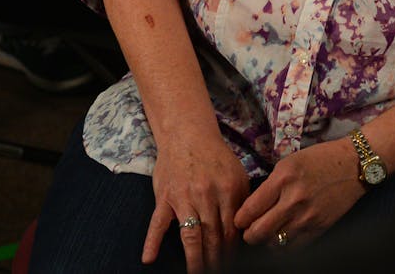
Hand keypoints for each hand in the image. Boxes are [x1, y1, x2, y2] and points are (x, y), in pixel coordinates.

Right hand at [147, 131, 251, 273]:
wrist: (187, 134)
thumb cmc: (215, 156)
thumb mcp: (236, 174)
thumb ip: (241, 200)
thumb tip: (245, 229)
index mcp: (228, 190)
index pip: (232, 228)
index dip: (232, 250)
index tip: (233, 264)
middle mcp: (207, 195)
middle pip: (213, 235)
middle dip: (216, 259)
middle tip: (217, 273)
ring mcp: (184, 197)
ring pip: (190, 233)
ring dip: (194, 258)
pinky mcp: (164, 197)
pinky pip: (157, 222)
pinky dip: (152, 241)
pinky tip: (149, 259)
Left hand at [235, 136, 364, 249]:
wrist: (353, 165)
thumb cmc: (319, 160)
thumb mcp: (288, 163)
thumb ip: (269, 186)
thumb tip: (251, 210)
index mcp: (283, 179)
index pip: (249, 211)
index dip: (240, 219)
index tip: (240, 219)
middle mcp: (293, 200)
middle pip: (257, 233)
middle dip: (248, 234)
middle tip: (249, 230)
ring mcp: (308, 217)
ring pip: (274, 244)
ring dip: (266, 241)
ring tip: (268, 232)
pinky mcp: (319, 228)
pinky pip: (293, 248)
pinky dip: (284, 245)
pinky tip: (284, 235)